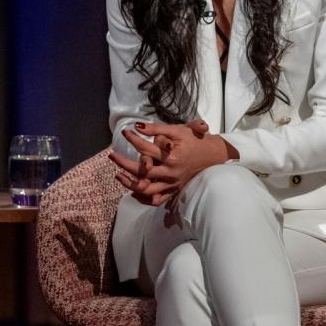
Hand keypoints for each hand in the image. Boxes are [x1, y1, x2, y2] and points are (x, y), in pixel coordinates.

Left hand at [109, 119, 233, 204]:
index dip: (133, 139)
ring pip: (147, 189)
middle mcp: (171, 172)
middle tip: (111, 155)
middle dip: (123, 163)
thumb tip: (137, 126)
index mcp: (172, 157)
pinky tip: (132, 190)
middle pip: (141, 172)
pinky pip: (156, 199)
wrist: (214, 156)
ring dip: (130, 184)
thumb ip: (157, 129)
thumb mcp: (178, 131)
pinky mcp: (174, 190)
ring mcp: (172, 183)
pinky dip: (144, 198)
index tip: (124, 132)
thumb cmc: (195, 141)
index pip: (145, 148)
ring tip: (118, 175)